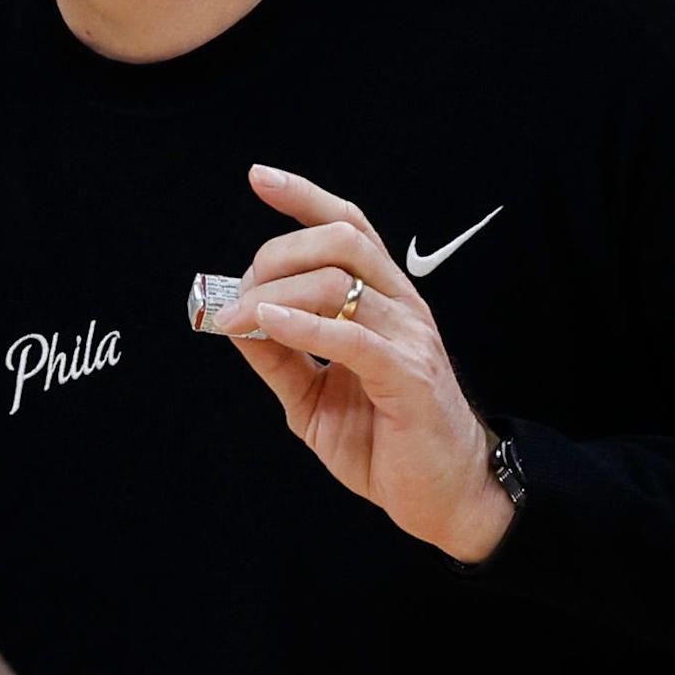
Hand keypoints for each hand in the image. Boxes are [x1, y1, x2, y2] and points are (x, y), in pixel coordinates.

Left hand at [218, 165, 509, 561]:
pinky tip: (267, 324)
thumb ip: (278, 356)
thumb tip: (232, 320)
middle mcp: (402, 308)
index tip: (259, 178)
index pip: (348, 228)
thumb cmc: (385, 441)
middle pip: (338, 241)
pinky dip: (303, 325)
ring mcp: (409, 339)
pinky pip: (352, 337)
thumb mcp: (312, 396)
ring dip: (275, 294)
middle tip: (237, 296)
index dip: (304, 198)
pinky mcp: (408, 377)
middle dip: (275, 255)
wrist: (442, 496)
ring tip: (239, 320)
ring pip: (338, 282)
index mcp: (385, 301)